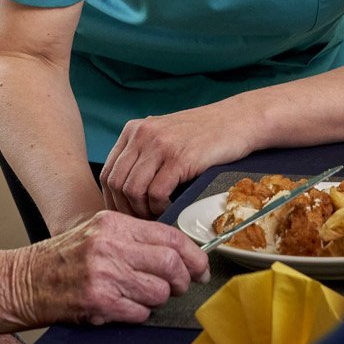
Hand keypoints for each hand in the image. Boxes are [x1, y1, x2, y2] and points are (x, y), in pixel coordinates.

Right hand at [0, 211, 209, 331]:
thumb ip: (133, 237)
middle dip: (183, 280)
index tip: (201, 267)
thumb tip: (177, 250)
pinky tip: (123, 307)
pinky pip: (139, 312)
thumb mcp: (97, 232)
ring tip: (142, 297)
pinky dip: (139, 314)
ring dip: (158, 299)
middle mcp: (110, 245)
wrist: (24, 280)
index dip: (194, 255)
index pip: (170, 236)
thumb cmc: (63, 258)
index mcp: (114, 223)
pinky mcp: (98, 301)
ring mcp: (104, 273)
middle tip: (182, 286)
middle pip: (171, 264)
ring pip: (158, 291)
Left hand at [100, 102, 255, 218]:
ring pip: (132, 190)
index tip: (124, 215)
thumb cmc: (202, 134)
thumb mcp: (163, 135)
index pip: (107, 172)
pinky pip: (156, 193)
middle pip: (116, 183)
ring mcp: (159, 145)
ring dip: (143, 211)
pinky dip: (161, 208)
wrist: (236, 121)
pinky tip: (172, 207)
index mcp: (133, 130)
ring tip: (157, 216)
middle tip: (141, 222)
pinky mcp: (179, 158)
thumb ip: (142, 154)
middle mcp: (141, 134)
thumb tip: (124, 190)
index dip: (112, 200)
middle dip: (125, 209)